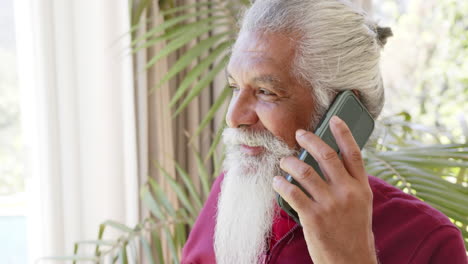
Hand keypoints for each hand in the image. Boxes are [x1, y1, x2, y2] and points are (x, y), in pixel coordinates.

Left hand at [272, 116, 376, 263]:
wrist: (351, 261)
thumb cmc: (353, 232)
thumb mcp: (360, 205)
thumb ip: (349, 184)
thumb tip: (330, 163)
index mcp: (361, 188)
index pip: (354, 154)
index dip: (343, 133)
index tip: (333, 119)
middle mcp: (347, 192)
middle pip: (326, 156)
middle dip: (309, 140)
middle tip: (299, 134)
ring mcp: (330, 204)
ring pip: (304, 171)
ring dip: (289, 163)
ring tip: (283, 162)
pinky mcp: (313, 217)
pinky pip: (292, 192)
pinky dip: (281, 184)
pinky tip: (277, 181)